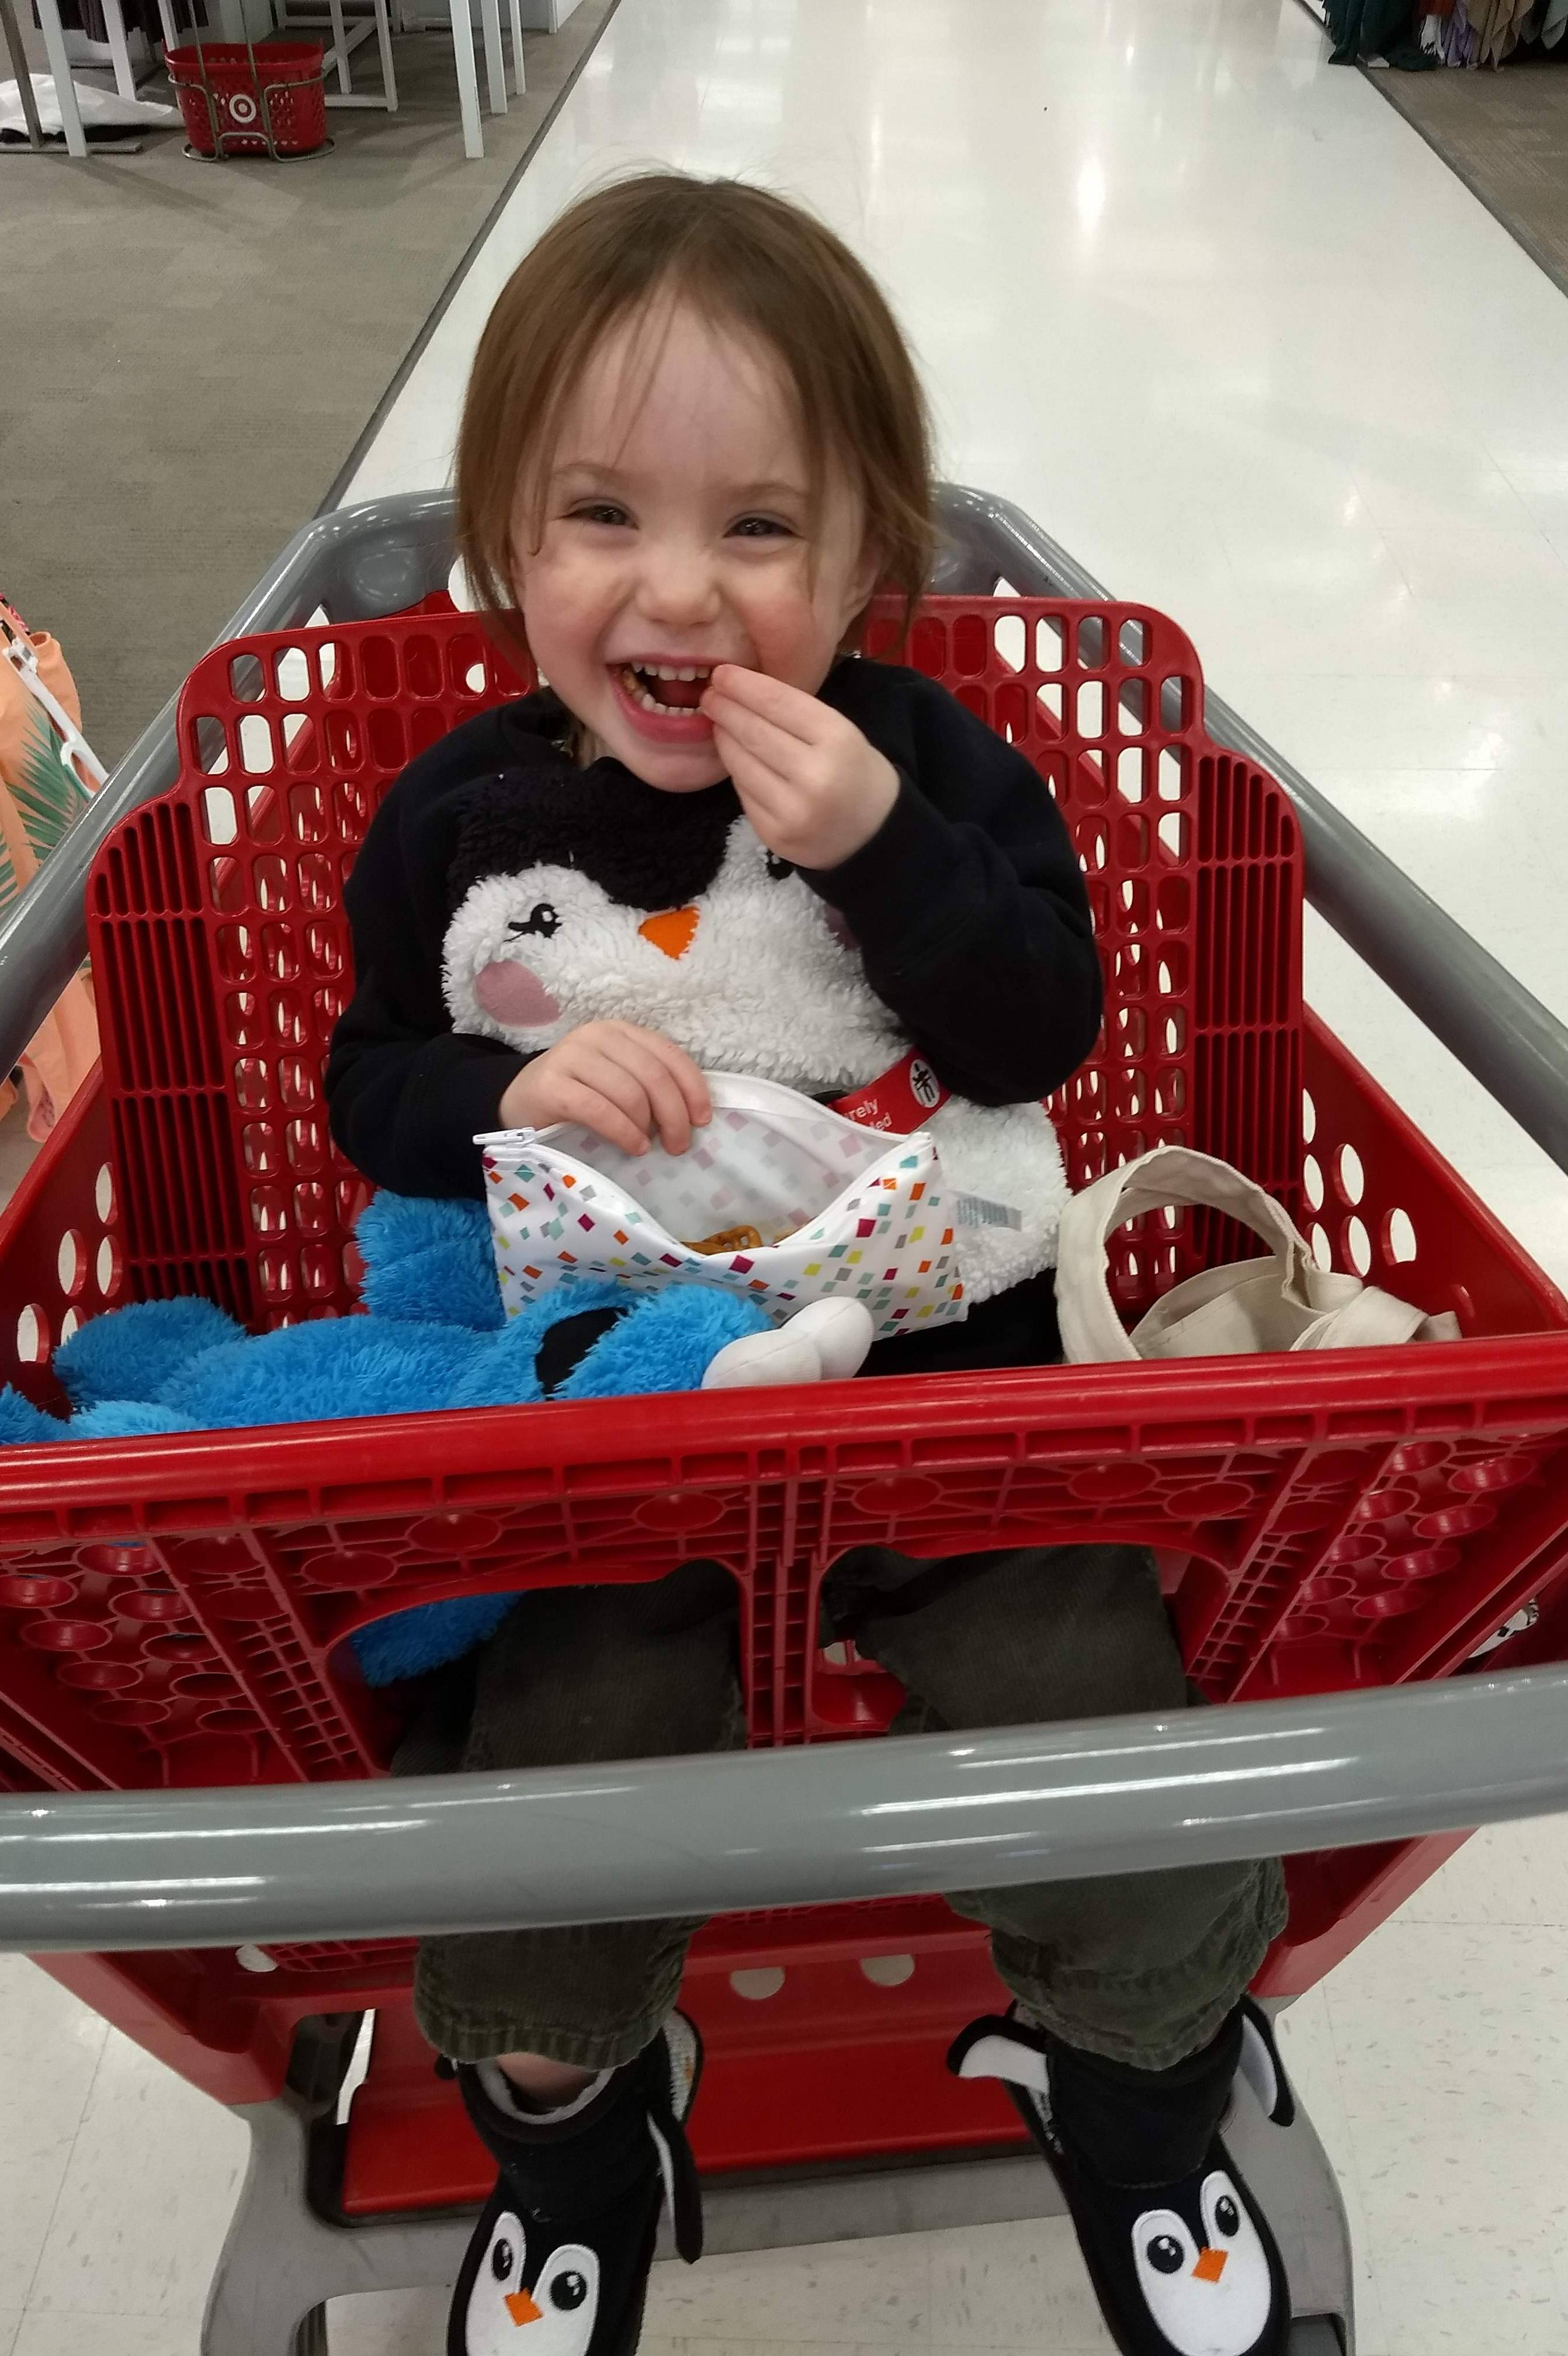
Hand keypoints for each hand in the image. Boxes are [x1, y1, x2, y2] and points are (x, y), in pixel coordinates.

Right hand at [498, 1022, 710, 1156]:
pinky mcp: (552, 1084)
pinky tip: (632, 1146)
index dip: (692, 1087)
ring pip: (629, 1092)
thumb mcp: (617, 1079)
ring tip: (649, 1147)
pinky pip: (599, 1109)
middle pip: (654, 1075)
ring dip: (647, 1126)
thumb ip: (648, 1083)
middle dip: (674, 1114)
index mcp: (620, 1032)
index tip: (702, 1119)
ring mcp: (571, 1056)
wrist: (519, 1100)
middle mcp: (597, 1035)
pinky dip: (623, 1131)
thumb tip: (692, 1114)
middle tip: (679, 1145)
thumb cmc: (578, 1094)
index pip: (668, 1054)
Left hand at [701, 664, 898, 869]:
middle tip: (709, 696)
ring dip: (724, 739)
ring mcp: (792, 811)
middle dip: (726, 709)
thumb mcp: (841, 732)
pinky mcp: (775, 835)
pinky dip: (736, 771)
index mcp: (837, 740)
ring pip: (742, 764)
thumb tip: (739, 691)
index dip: (743, 685)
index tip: (721, 674)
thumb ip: (796, 714)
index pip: (778, 703)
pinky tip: (734, 757)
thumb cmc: (854, 771)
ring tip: (717, 723)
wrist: (875, 833)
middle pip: (754, 733)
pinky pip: (743, 793)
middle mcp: (815, 777)